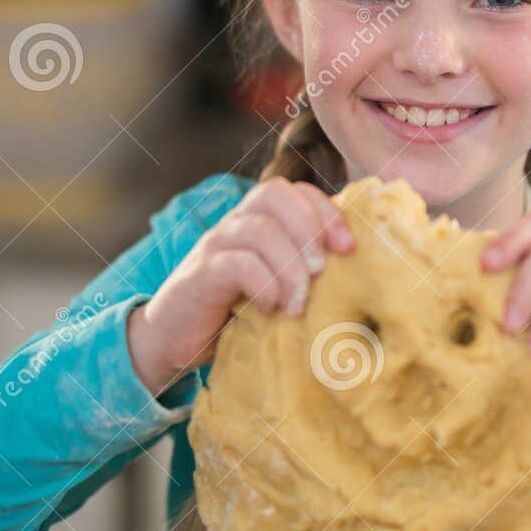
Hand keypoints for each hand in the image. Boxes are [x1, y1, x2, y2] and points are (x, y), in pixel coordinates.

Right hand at [126, 178, 355, 397]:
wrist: (172, 339)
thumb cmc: (235, 312)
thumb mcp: (276, 286)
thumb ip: (305, 271)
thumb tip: (359, 271)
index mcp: (258, 221)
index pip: (295, 190)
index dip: (326, 211)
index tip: (349, 248)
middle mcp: (235, 224)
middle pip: (274, 194)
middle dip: (309, 228)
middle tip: (322, 271)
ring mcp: (214, 246)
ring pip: (259, 229)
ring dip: (289, 267)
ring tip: (299, 303)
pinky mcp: (199, 275)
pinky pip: (236, 263)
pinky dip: (263, 284)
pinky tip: (270, 308)